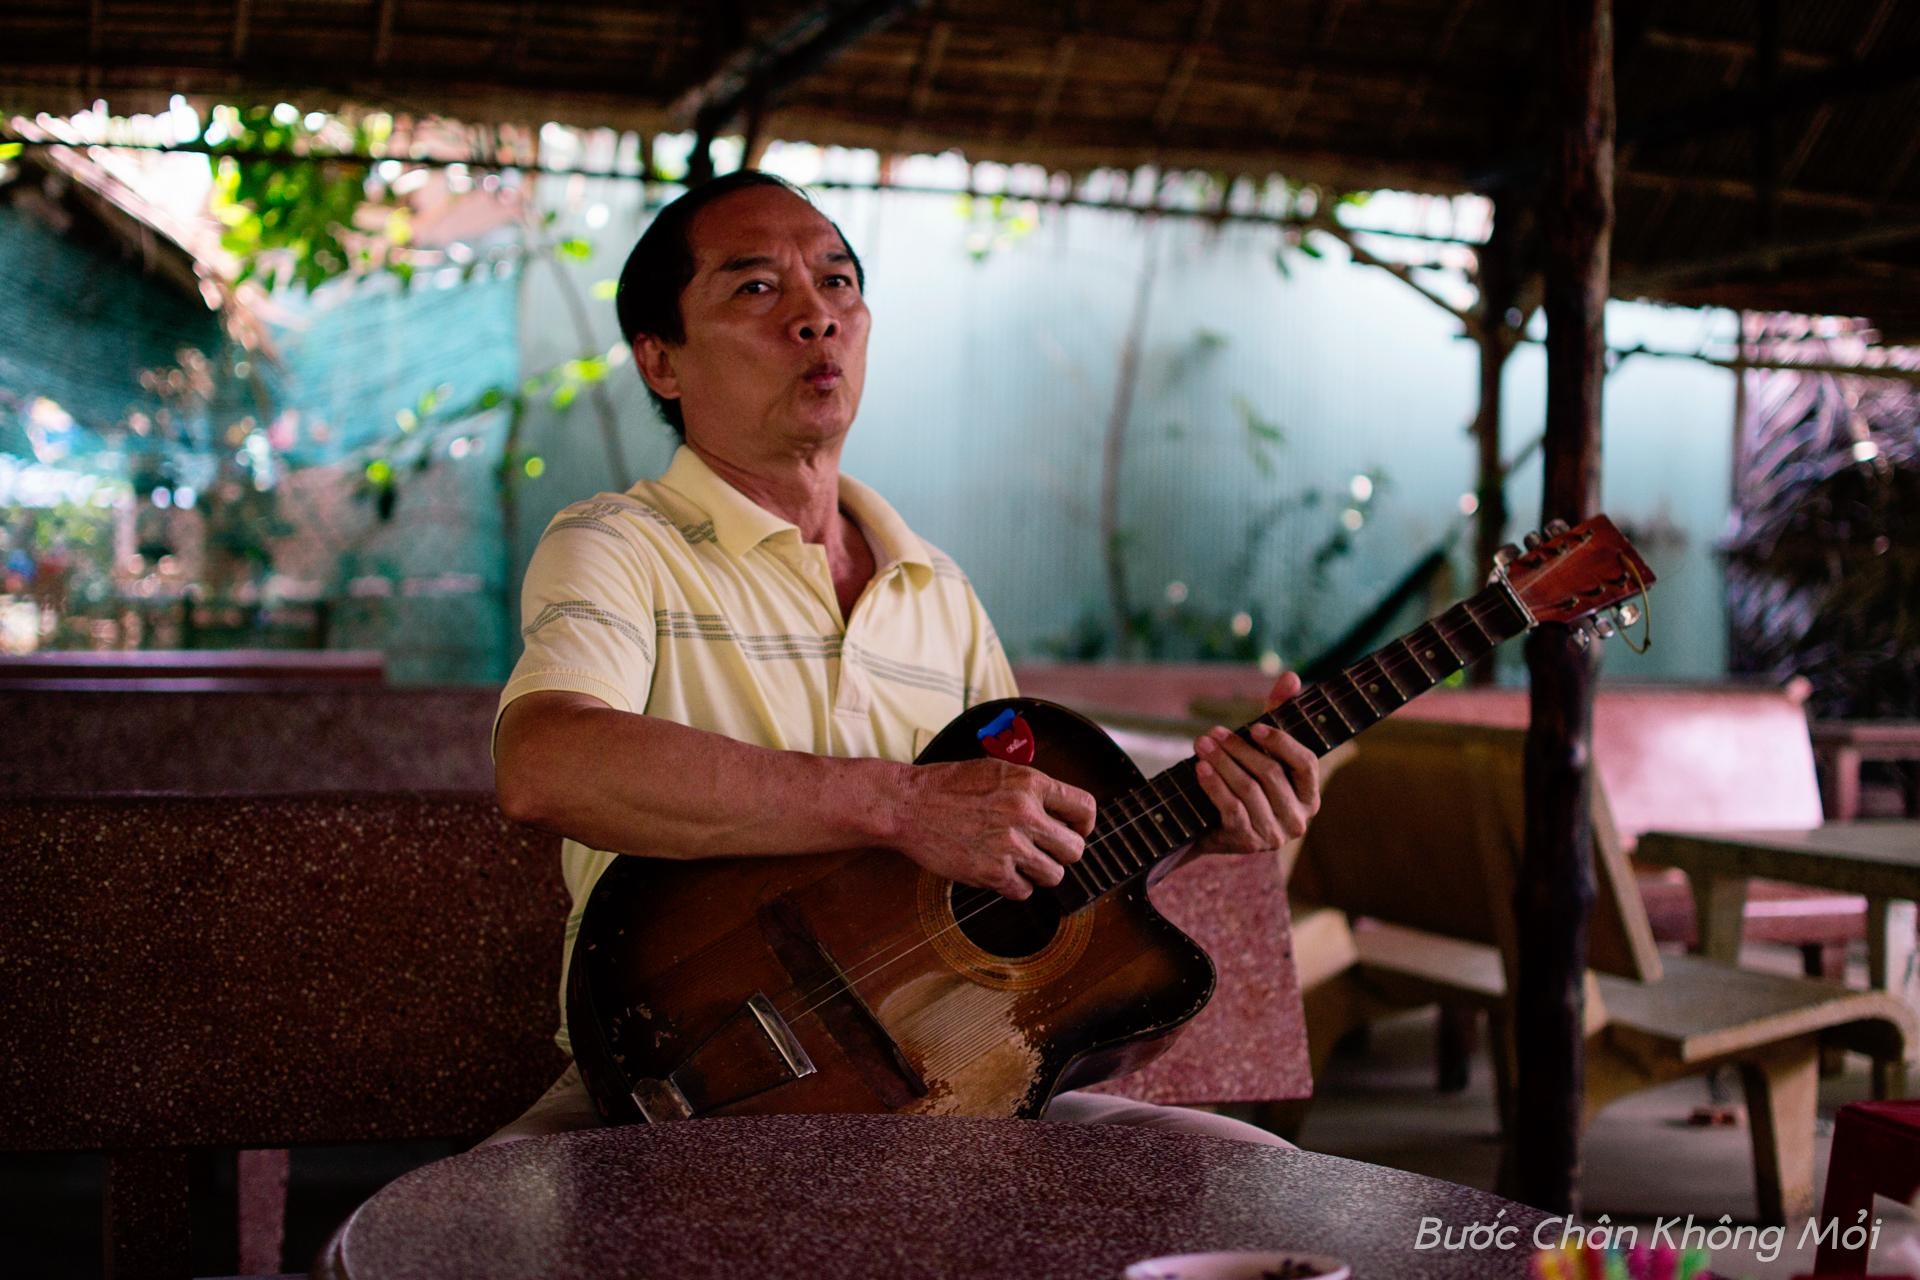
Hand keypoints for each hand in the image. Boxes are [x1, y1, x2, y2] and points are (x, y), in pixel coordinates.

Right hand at [892, 759, 1096, 899]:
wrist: (909, 805)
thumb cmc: (948, 786)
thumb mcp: (997, 769)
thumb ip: (1031, 787)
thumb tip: (1061, 809)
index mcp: (1030, 783)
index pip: (1084, 808)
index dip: (1084, 824)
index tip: (1075, 830)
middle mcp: (1025, 813)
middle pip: (1075, 849)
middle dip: (1062, 852)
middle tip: (1045, 850)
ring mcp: (1009, 845)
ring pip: (1054, 874)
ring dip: (1039, 871)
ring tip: (1019, 860)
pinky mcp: (992, 872)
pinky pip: (1024, 891)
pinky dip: (1015, 886)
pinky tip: (999, 870)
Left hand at [1190, 670, 1320, 856]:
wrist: (1214, 828)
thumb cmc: (1247, 781)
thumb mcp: (1263, 749)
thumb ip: (1278, 714)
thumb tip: (1291, 677)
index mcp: (1310, 796)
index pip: (1305, 764)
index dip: (1282, 743)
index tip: (1255, 726)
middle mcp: (1298, 819)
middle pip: (1271, 774)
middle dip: (1239, 749)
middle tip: (1214, 733)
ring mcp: (1274, 834)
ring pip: (1249, 789)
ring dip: (1222, 763)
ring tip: (1201, 744)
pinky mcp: (1247, 842)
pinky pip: (1231, 808)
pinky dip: (1214, 785)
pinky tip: (1200, 768)